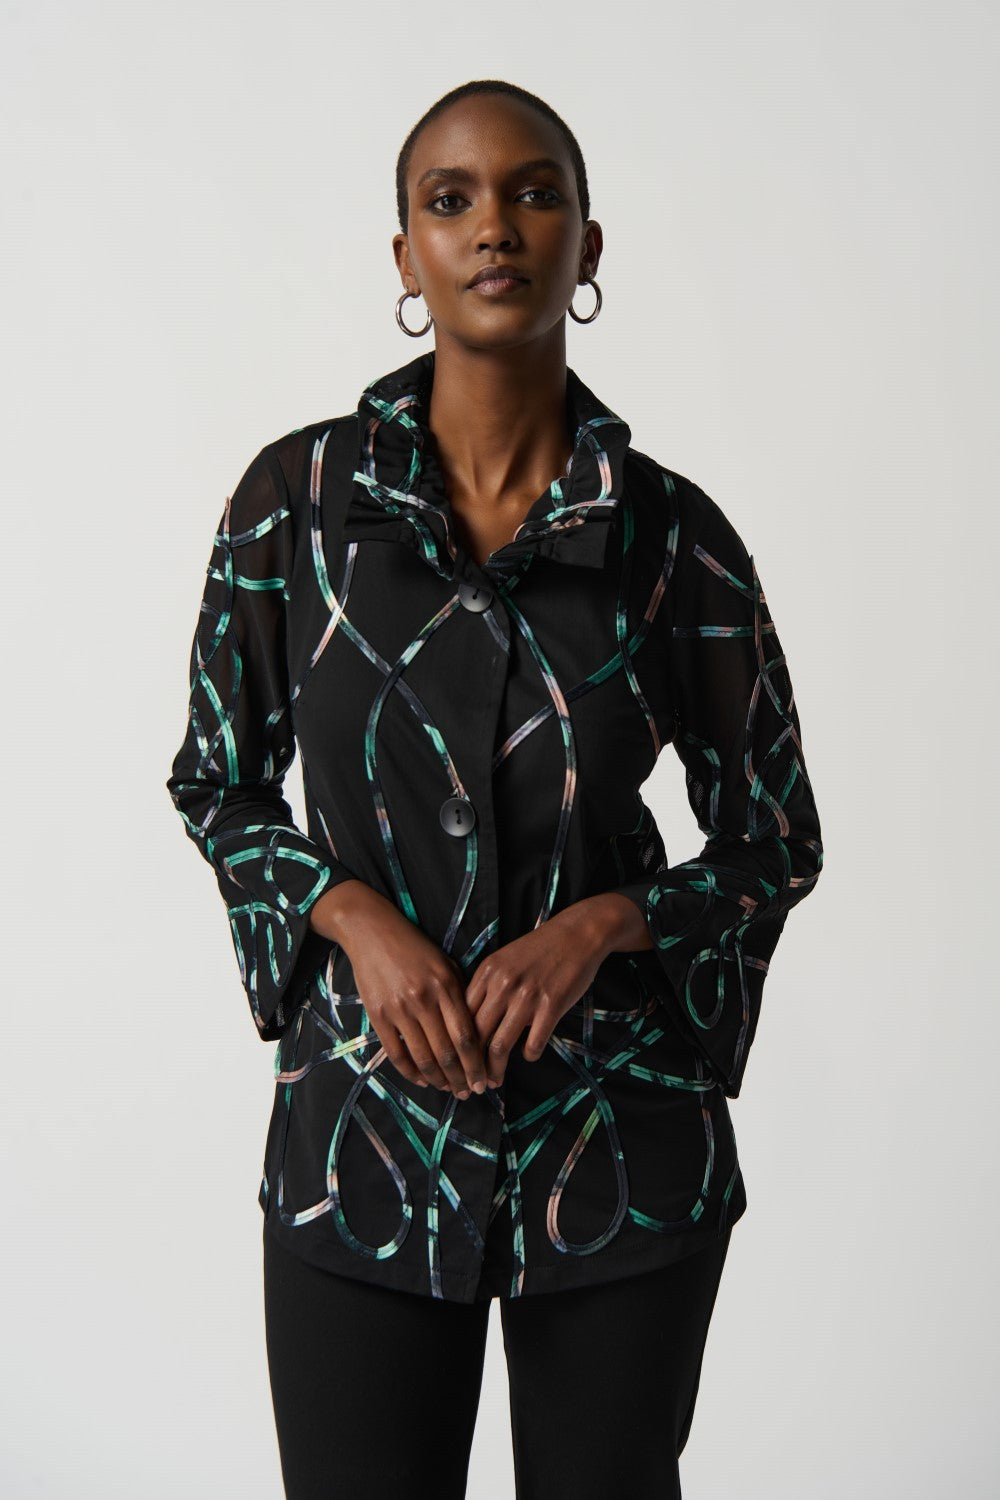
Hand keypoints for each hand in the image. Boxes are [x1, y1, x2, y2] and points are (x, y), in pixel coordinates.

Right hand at [310, 881, 486, 1097]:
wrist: (372, 931)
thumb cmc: (415, 947)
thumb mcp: (445, 963)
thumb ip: (460, 994)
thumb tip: (475, 1030)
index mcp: (446, 986)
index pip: (467, 1035)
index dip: (477, 1064)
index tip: (485, 1080)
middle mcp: (424, 1000)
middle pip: (447, 1052)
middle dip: (461, 1078)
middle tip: (470, 1093)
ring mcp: (399, 1009)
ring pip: (423, 1057)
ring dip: (438, 1080)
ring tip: (449, 1090)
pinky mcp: (378, 1015)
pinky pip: (396, 1053)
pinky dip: (410, 1072)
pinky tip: (422, 1080)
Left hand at [463, 900, 619, 1088]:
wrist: (577, 934)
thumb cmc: (539, 949)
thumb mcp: (504, 960)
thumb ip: (487, 988)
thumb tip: (473, 1024)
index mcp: (486, 973)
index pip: (461, 1017)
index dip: (457, 1045)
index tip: (457, 1062)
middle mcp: (502, 985)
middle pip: (476, 1036)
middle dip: (471, 1066)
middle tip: (473, 1082)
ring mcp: (526, 997)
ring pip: (500, 1046)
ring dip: (495, 1070)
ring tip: (495, 1081)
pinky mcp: (551, 1006)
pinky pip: (533, 1043)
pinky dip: (529, 1054)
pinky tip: (530, 1054)